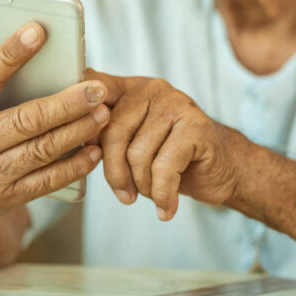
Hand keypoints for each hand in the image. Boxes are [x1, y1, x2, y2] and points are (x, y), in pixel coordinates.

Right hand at [0, 19, 109, 235]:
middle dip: (68, 103)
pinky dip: (75, 166)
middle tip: (97, 88)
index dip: (13, 53)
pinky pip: (47, 181)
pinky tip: (94, 151)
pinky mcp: (5, 198)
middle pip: (27, 119)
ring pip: (43, 149)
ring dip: (79, 131)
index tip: (39, 31)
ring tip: (103, 113)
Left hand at [86, 69, 241, 220]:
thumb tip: (73, 140)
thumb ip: (106, 133)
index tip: (78, 140)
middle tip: (124, 194)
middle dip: (114, 173)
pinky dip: (162, 194)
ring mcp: (175, 104)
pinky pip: (164, 168)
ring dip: (142, 186)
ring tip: (152, 193)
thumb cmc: (171, 157)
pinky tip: (165, 207)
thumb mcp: (134, 141)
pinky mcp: (195, 126)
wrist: (222, 168)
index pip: (94, 88)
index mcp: (130, 88)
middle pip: (112, 132)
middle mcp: (151, 89)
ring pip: (137, 154)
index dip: (79, 112)